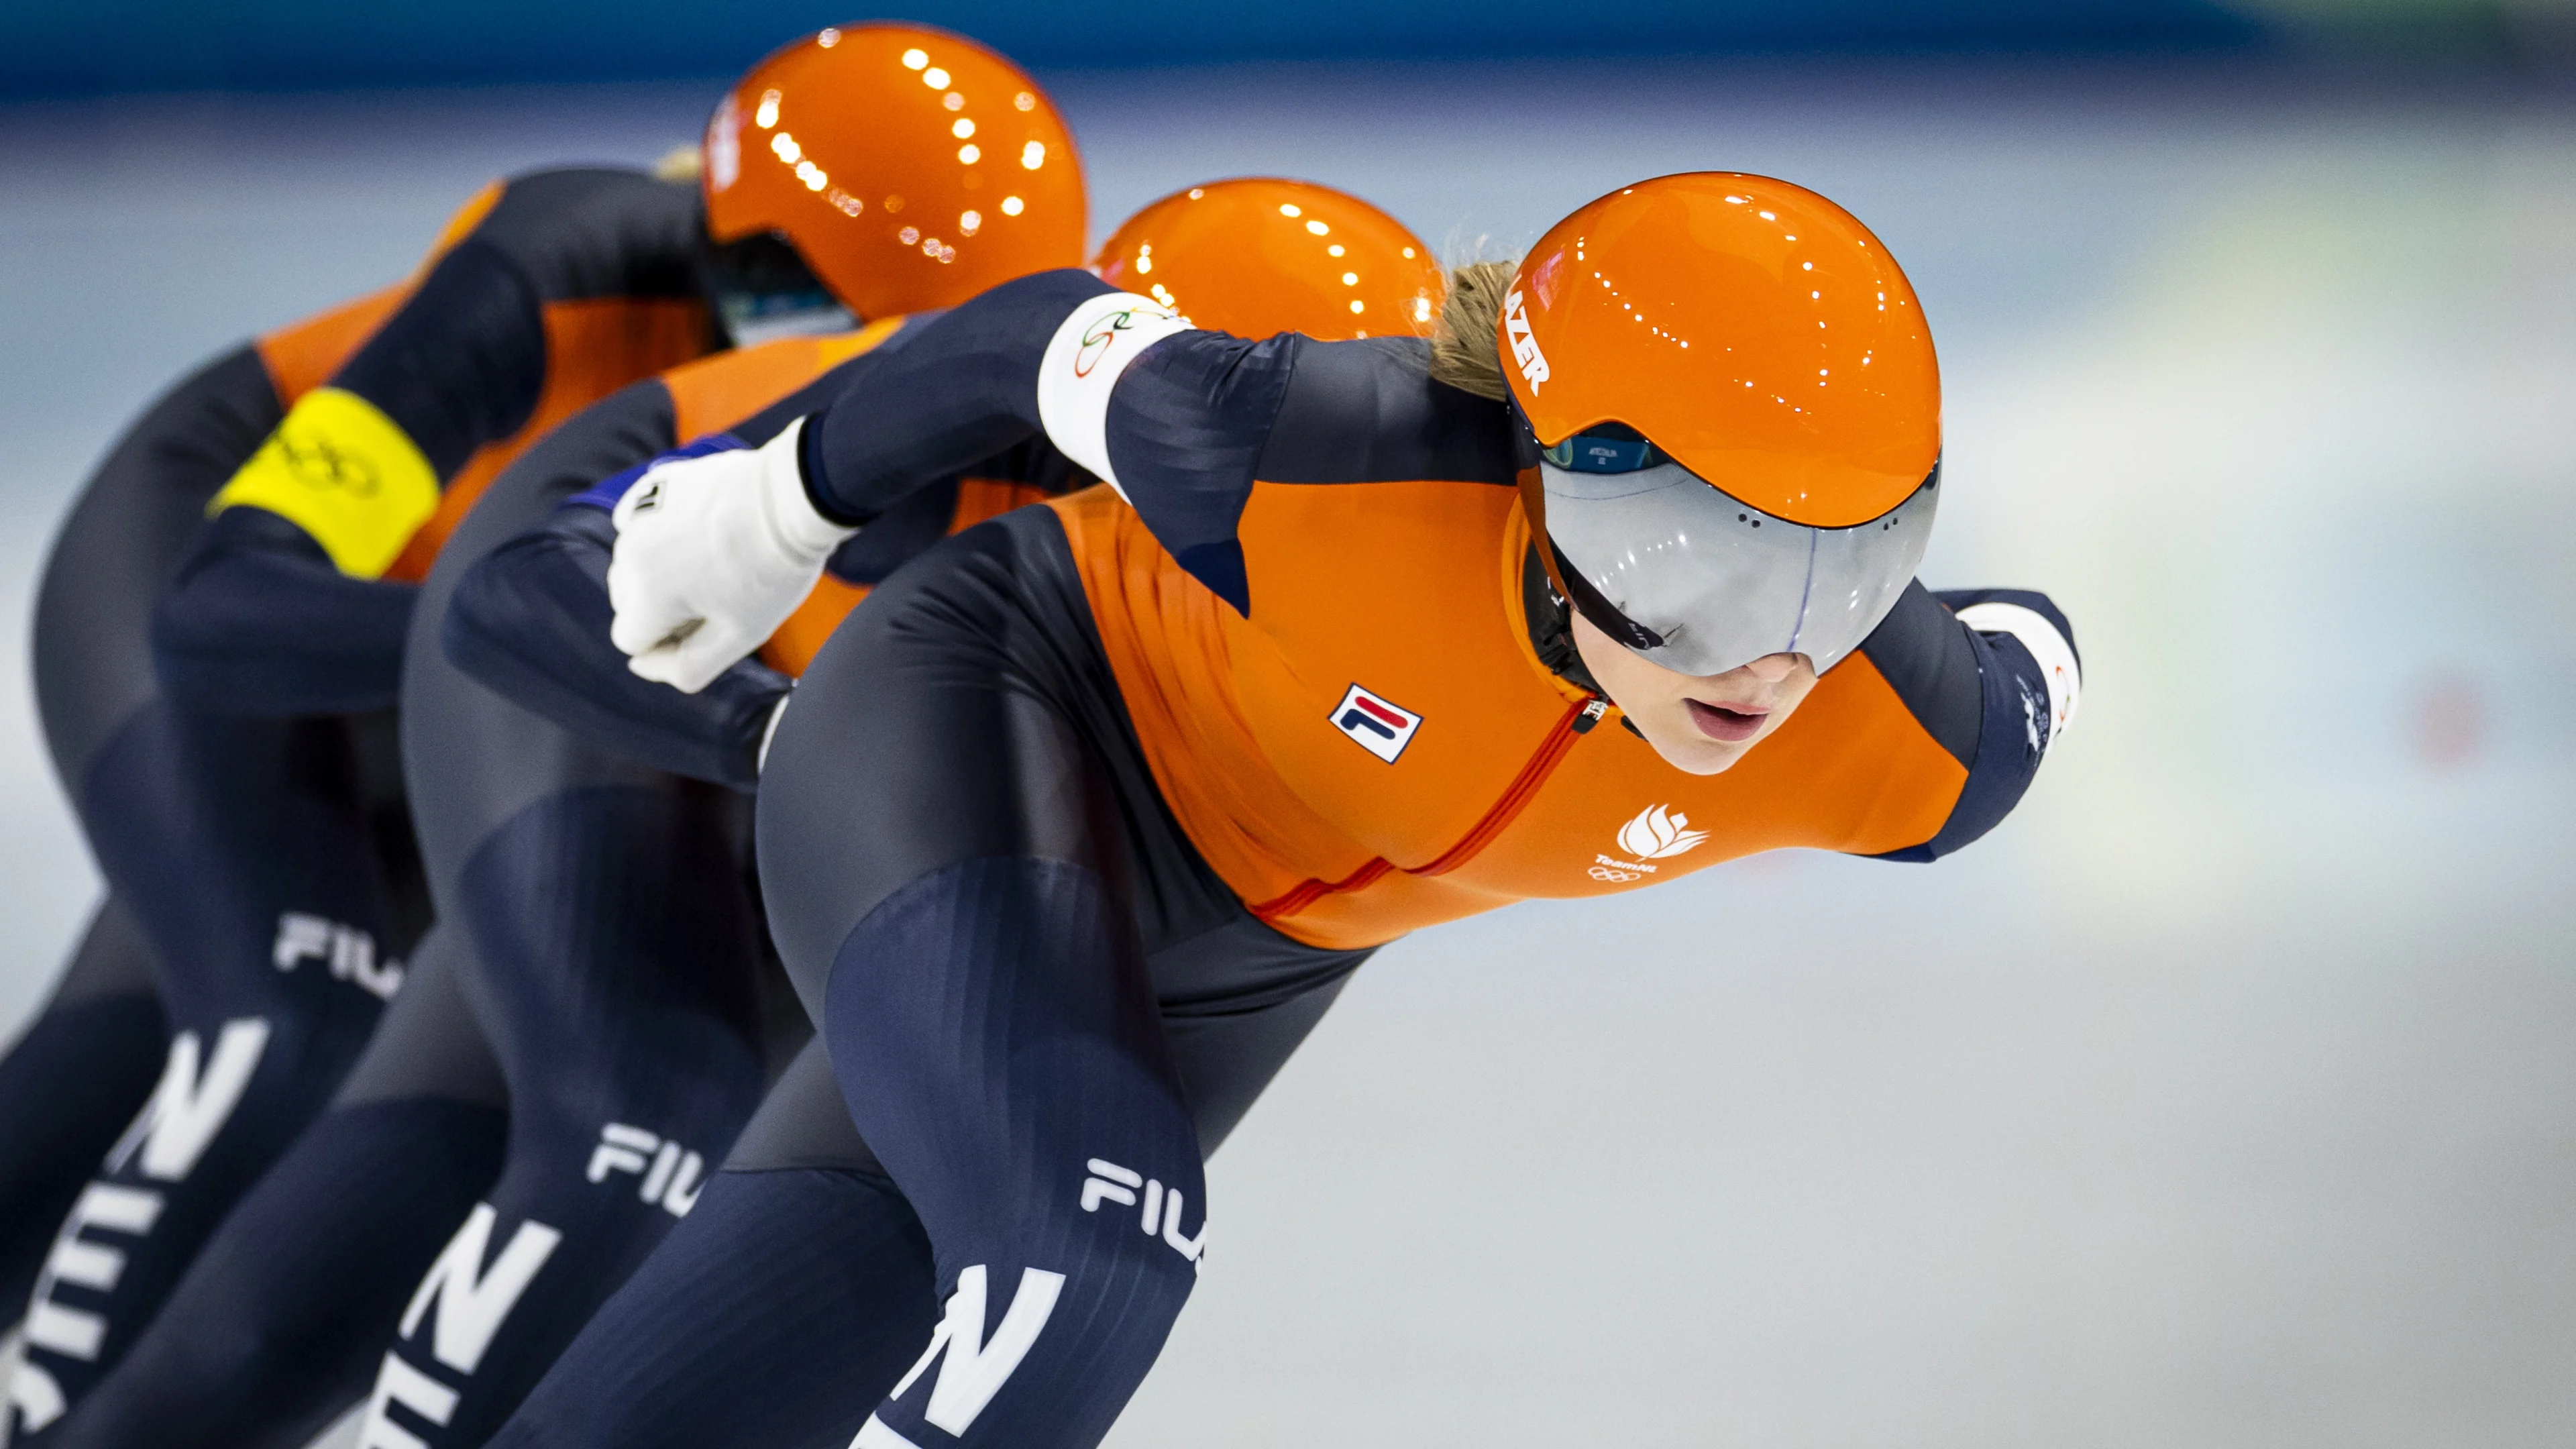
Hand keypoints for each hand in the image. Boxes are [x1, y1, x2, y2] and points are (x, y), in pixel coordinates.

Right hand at [606, 418, 853, 692]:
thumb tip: (640, 665)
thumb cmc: (773, 571)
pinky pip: (636, 523)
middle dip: (663, 606)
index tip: (713, 619)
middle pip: (627, 602)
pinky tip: (696, 531)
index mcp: (649, 594)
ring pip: (632, 564)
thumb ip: (686, 667)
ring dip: (661, 571)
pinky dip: (657, 534)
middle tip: (719, 589)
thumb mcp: (739, 636)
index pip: (632, 640)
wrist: (795, 498)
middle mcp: (631, 553)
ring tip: (715, 559)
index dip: (671, 640)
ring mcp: (640, 515)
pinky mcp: (652, 487)